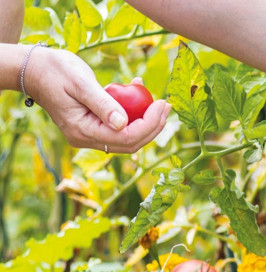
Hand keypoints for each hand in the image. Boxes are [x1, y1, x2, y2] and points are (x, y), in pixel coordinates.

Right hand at [25, 48, 169, 152]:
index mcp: (82, 131)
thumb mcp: (81, 83)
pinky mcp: (94, 127)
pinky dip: (133, 113)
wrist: (35, 70)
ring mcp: (90, 135)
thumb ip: (103, 104)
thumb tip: (123, 124)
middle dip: (153, 126)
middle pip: (130, 142)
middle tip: (166, 105)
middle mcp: (86, 139)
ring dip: (146, 120)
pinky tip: (137, 90)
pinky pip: (120, 126)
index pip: (126, 138)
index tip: (162, 104)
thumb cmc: (55, 71)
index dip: (150, 125)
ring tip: (156, 99)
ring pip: (127, 137)